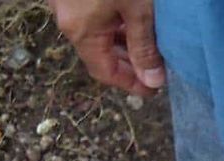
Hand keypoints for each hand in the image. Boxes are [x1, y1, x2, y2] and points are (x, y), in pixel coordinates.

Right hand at [49, 0, 163, 95]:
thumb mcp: (137, 10)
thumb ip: (144, 46)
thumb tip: (153, 81)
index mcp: (82, 32)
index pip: (105, 73)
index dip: (131, 85)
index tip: (155, 89)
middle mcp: (68, 22)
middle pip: (100, 56)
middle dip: (129, 66)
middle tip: (157, 70)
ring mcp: (66, 6)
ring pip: (96, 37)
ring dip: (122, 45)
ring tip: (151, 47)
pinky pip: (93, 19)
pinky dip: (113, 27)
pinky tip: (133, 22)